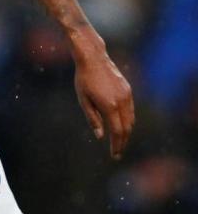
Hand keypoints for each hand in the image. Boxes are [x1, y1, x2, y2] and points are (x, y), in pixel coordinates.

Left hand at [73, 33, 134, 159]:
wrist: (93, 58)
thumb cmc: (84, 79)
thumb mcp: (83, 100)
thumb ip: (93, 119)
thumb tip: (101, 136)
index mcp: (109, 106)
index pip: (117, 132)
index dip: (116, 145)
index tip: (114, 155)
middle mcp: (121, 102)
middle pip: (127, 128)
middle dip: (123, 142)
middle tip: (117, 153)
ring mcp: (127, 95)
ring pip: (131, 120)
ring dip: (126, 132)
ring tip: (119, 141)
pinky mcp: (128, 90)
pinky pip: (131, 110)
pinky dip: (128, 120)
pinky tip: (122, 125)